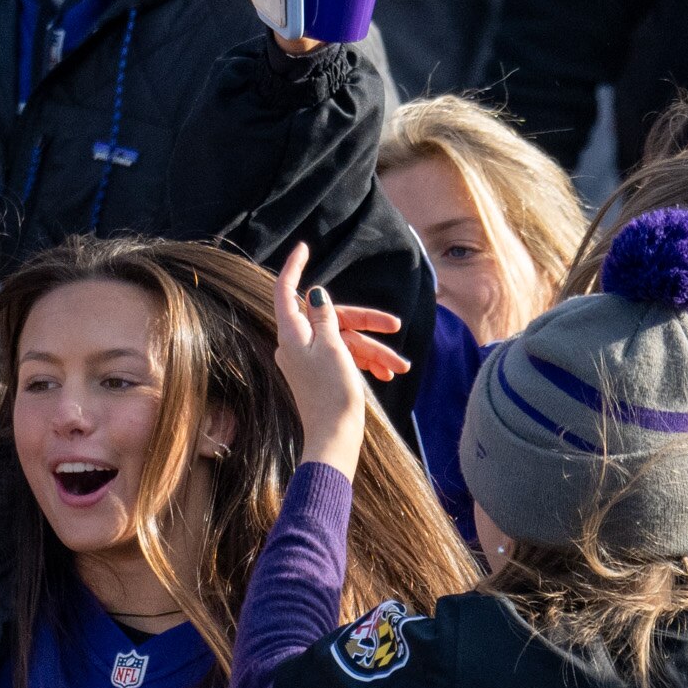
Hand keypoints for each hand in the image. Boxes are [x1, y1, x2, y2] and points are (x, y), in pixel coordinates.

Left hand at [271, 243, 404, 477]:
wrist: (335, 439)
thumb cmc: (332, 394)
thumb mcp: (332, 348)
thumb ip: (324, 317)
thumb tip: (314, 293)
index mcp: (292, 335)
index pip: (287, 291)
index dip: (295, 267)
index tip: (304, 247)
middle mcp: (297, 345)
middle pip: (332, 317)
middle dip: (366, 322)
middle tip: (396, 327)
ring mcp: (309, 361)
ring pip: (345, 341)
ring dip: (374, 350)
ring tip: (400, 367)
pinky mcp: (323, 376)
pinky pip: (345, 358)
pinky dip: (366, 362)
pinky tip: (388, 374)